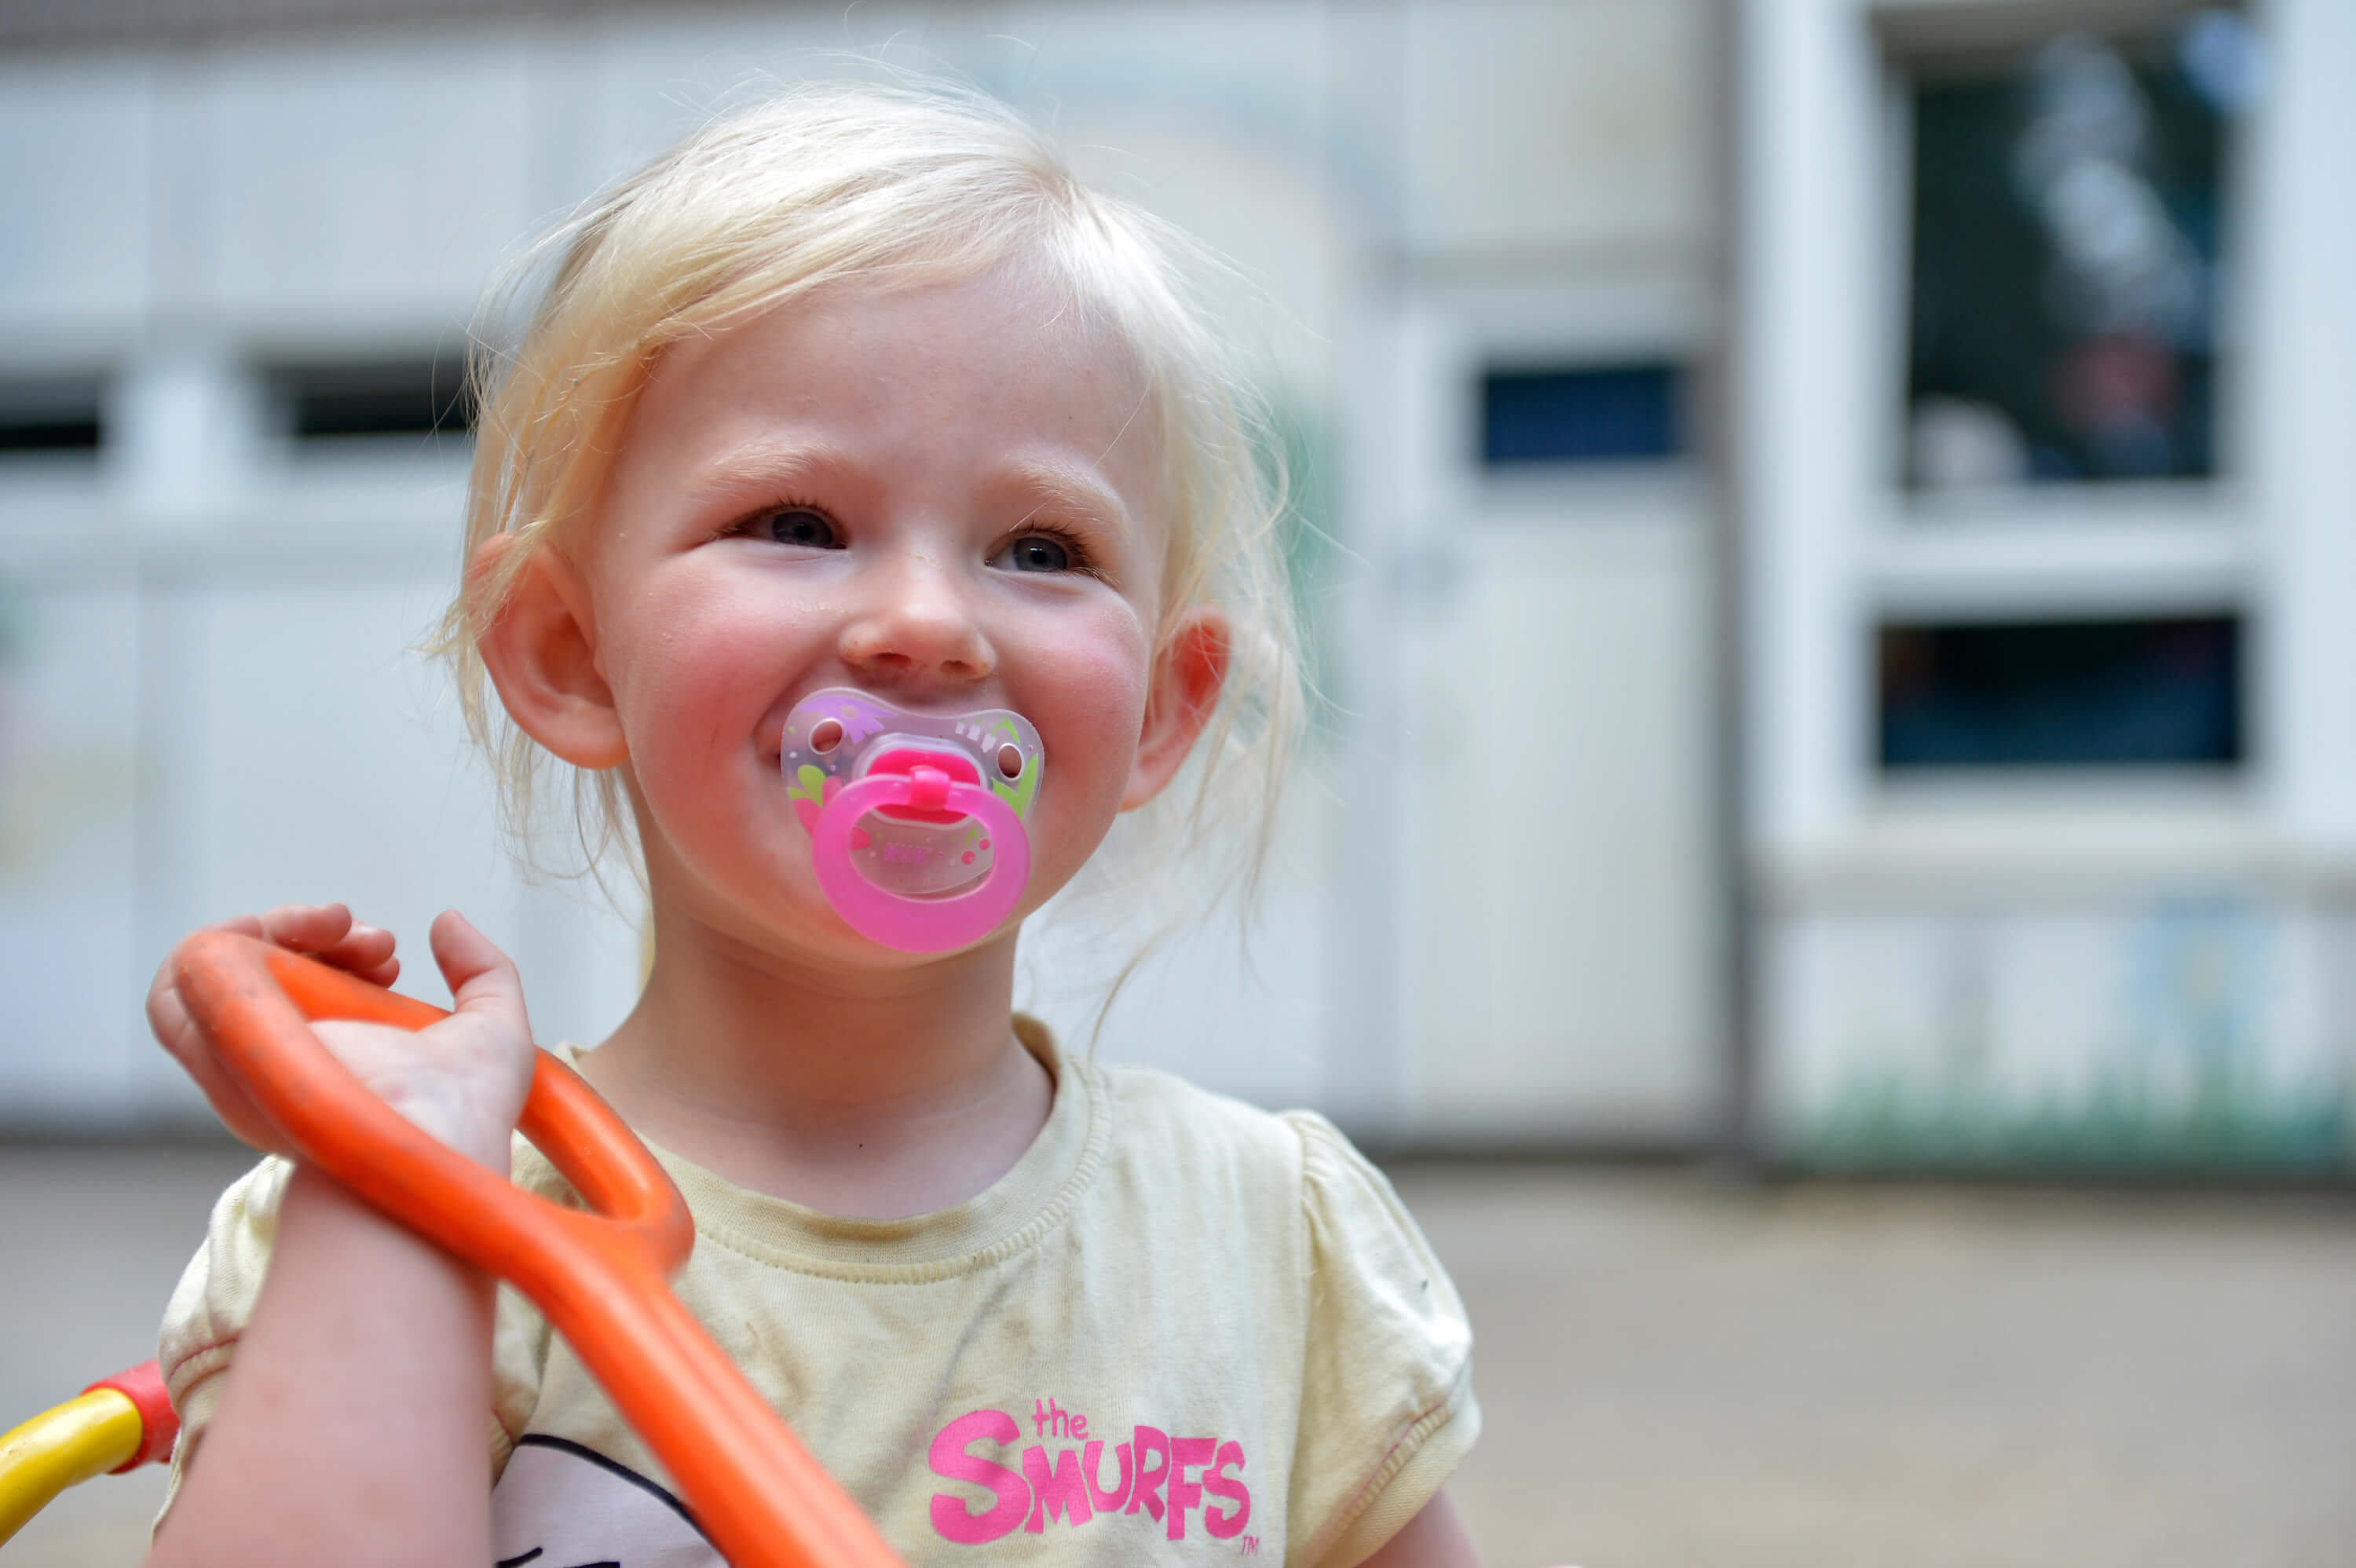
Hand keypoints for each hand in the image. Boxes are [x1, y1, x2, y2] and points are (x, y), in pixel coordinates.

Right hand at [149, 904, 535, 1171]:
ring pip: (227, 968)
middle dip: (323, 937)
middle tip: (375, 943)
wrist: (422, 1134)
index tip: (392, 956)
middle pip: (272, 974)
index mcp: (338, 1067)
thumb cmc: (467, 1106)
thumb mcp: (495, 1027)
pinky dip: (216, 942)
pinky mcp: (219, 1043)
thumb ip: (482, 970)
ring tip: (340, 927)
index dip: (348, 957)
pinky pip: (179, 981)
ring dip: (280, 928)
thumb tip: (446, 921)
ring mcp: (251, 1054)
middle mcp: (288, 1064)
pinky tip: (279, 931)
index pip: (313, 995)